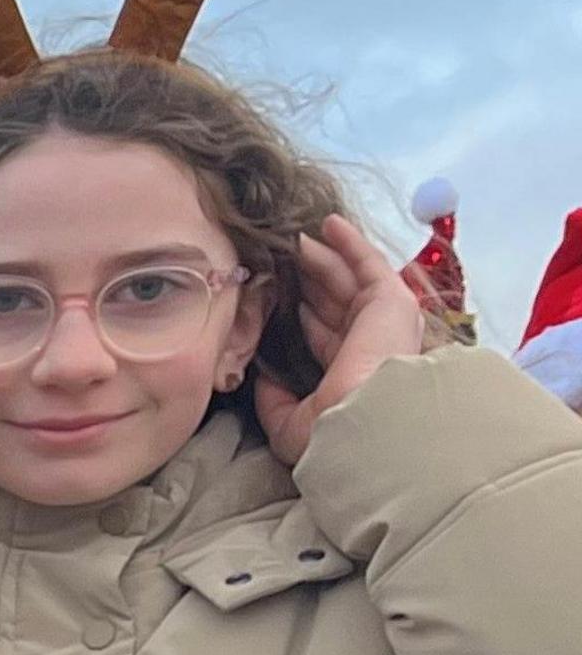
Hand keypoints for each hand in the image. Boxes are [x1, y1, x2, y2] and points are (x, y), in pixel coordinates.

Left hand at [253, 214, 430, 465]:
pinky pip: (368, 262)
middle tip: (283, 257)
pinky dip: (350, 243)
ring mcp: (382, 322)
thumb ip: (273, 401)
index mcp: (347, 375)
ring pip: (347, 280)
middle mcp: (368, 347)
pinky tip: (329, 224)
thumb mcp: (288, 423)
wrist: (366, 421)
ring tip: (298, 237)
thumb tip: (263, 378)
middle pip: (333, 302)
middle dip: (310, 279)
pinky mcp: (391, 300)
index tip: (277, 296)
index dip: (301, 314)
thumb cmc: (328, 430)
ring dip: (324, 258)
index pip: (322, 336)